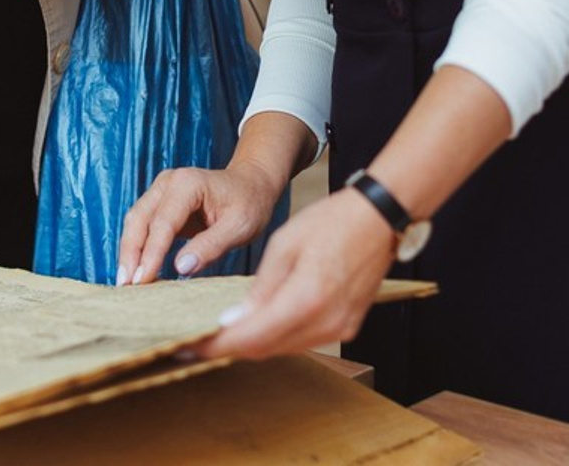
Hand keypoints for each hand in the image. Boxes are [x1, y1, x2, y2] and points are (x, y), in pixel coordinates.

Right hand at [117, 158, 284, 285]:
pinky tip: (138, 270)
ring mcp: (161, 190)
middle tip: (126, 285)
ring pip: (135, 221)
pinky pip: (143, 224)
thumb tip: (180, 268)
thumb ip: (211, 246)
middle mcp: (168, 182)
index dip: (151, 253)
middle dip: (130, 253)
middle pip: (139, 219)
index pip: (162, 223)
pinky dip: (137, 246)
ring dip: (129, 251)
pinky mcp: (161, 202)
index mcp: (187, 184)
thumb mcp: (239, 227)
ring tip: (126, 282)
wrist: (251, 183)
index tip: (142, 281)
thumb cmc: (249, 203)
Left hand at [196, 187, 396, 359]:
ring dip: (251, 343)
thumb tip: (234, 319)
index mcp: (306, 298)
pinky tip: (256, 324)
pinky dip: (276, 335)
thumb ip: (261, 286)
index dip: (217, 345)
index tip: (189, 345)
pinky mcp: (346, 326)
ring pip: (283, 348)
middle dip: (228, 347)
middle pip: (266, 348)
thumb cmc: (331, 221)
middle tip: (195, 341)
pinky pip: (302, 340)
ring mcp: (339, 328)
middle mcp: (325, 322)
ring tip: (219, 333)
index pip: (252, 336)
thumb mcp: (286, 244)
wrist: (378, 219)